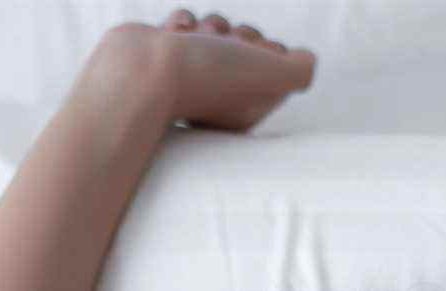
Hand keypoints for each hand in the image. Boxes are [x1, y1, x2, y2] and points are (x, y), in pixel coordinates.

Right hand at [101, 10, 317, 133]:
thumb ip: (303, 69)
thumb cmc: (209, 76)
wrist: (142, 72)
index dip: (268, 49)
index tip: (254, 58)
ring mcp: (185, 78)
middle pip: (246, 43)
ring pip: (217, 29)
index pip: (272, 63)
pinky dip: (182, 22)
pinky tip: (174, 36)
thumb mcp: (277, 76)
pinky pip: (184, 25)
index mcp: (242, 112)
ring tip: (196, 41)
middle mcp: (214, 98)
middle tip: (226, 48)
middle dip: (239, 34)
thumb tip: (302, 58)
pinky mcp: (160, 58)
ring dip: (211, 24)